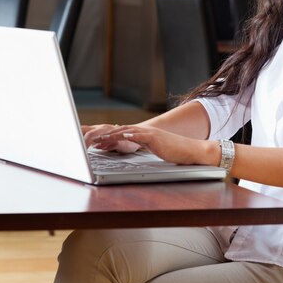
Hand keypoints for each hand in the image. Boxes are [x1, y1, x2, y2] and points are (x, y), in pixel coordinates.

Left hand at [92, 124, 220, 165]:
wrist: (191, 150)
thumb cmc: (175, 152)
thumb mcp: (156, 148)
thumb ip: (145, 146)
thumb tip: (135, 147)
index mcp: (145, 134)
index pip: (123, 133)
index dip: (109, 136)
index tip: (97, 141)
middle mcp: (146, 131)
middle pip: (121, 130)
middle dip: (105, 135)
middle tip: (92, 139)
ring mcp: (150, 133)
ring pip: (127, 131)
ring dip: (112, 135)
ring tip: (100, 139)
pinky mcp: (155, 138)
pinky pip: (140, 135)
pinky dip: (129, 134)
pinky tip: (121, 135)